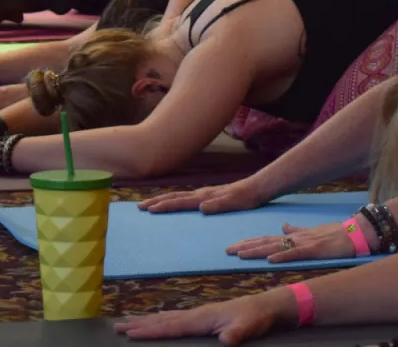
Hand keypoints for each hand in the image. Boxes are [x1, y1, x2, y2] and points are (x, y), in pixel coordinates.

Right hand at [116, 289, 293, 343]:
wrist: (266, 306)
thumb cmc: (256, 317)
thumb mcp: (248, 327)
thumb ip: (235, 333)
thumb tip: (225, 341)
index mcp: (203, 317)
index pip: (171, 326)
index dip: (150, 331)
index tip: (129, 333)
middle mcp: (197, 314)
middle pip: (163, 320)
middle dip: (140, 324)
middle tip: (117, 327)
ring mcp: (200, 315)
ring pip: (167, 319)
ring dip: (148, 322)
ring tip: (129, 323)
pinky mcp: (204, 318)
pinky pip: (176, 320)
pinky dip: (162, 321)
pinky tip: (159, 322)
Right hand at [138, 176, 272, 214]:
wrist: (257, 187)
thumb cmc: (247, 197)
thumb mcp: (235, 202)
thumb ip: (219, 205)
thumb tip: (201, 207)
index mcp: (205, 196)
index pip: (180, 201)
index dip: (164, 206)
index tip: (149, 210)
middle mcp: (202, 194)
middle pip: (174, 197)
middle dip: (157, 202)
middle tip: (139, 207)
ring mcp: (204, 193)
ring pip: (179, 196)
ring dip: (163, 200)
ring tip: (150, 205)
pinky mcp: (209, 196)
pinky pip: (186, 198)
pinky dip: (174, 200)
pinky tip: (174, 203)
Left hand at [226, 220, 359, 263]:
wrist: (356, 233)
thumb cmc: (335, 234)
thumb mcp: (312, 231)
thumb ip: (296, 230)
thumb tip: (283, 226)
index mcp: (294, 236)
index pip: (267, 239)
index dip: (250, 242)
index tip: (234, 246)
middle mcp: (296, 238)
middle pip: (266, 242)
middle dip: (246, 246)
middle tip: (227, 251)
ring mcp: (304, 243)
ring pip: (276, 247)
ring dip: (258, 251)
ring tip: (241, 255)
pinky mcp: (315, 250)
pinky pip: (296, 254)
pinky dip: (282, 256)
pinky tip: (270, 260)